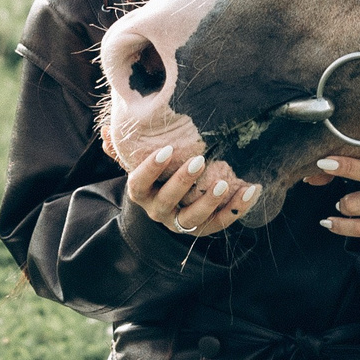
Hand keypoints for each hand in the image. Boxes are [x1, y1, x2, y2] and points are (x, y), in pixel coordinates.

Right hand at [126, 144, 260, 238]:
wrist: (165, 210)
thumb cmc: (154, 178)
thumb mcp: (137, 164)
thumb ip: (124, 150)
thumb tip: (107, 130)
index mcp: (141, 193)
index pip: (139, 183)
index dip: (150, 169)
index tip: (166, 150)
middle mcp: (158, 211)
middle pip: (168, 200)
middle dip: (183, 181)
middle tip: (199, 160)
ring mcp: (180, 223)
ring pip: (194, 217)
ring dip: (210, 201)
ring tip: (225, 182)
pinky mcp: (203, 229)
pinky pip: (221, 222)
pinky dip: (238, 207)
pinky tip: (252, 189)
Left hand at [302, 152, 359, 247]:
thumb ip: (346, 171)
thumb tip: (312, 176)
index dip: (350, 155)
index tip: (329, 156)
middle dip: (345, 168)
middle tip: (324, 166)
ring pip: (357, 203)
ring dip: (343, 205)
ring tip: (342, 205)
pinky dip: (340, 226)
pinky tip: (329, 222)